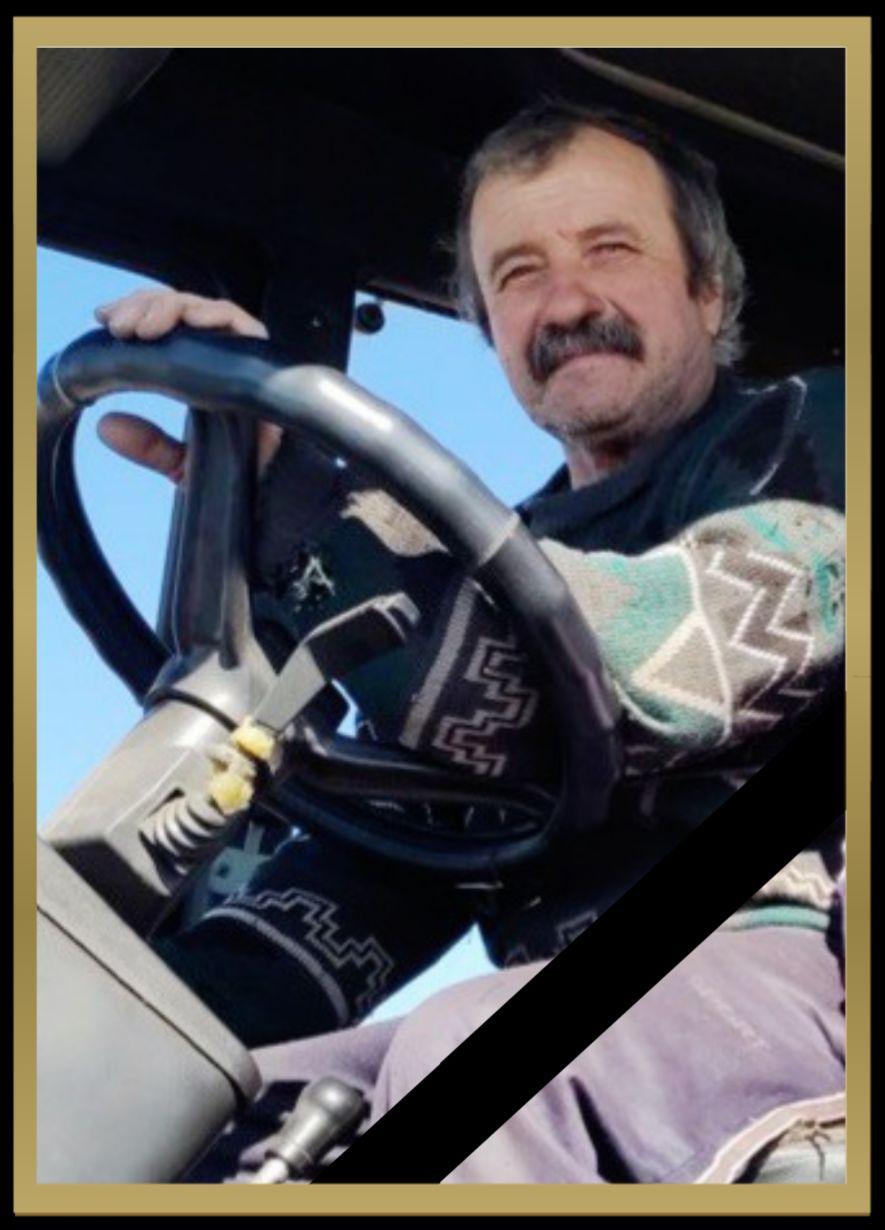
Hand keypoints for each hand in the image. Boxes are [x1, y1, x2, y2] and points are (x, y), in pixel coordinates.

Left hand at [93, 289, 280, 480]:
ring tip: (142, 328)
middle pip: (181, 309)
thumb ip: (147, 445)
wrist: (267, 496)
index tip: (106, 320)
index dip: (137, 313)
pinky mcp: (266, 359)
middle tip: (117, 327)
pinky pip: (242, 324)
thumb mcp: (180, 463)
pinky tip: (191, 321)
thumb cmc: (232, 476)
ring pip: (204, 309)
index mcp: (200, 371)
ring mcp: (244, 356)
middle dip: (143, 307)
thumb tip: (105, 426)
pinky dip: (216, 316)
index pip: (168, 325)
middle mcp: (223, 358)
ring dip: (168, 309)